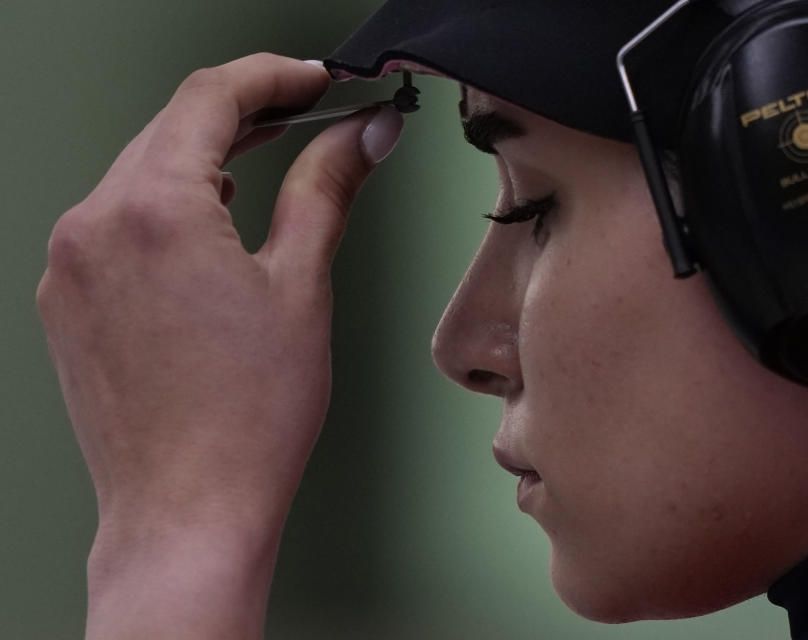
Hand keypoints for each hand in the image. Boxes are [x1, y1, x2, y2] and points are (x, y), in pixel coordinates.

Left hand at [36, 53, 402, 638]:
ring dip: (201, 158)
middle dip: (241, 113)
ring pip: (138, 173)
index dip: (271, 76)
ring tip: (261, 162)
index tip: (312, 80)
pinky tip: (206, 224)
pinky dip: (163, 206)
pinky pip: (114, 222)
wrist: (187, 510)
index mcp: (154, 210)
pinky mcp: (65, 301)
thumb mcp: (301, 286)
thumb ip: (327, 191)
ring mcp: (69, 265)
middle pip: (170, 129)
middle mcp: (93, 226)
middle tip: (302, 113)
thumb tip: (361, 137)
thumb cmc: (246, 419)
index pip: (211, 98)